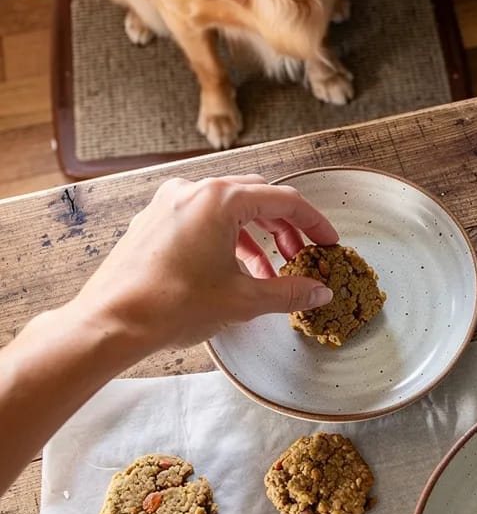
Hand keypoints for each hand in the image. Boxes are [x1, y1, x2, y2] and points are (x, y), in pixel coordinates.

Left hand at [68, 175, 337, 352]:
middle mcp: (193, 191)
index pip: (283, 200)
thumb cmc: (172, 305)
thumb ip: (288, 292)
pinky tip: (234, 271)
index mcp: (219, 199)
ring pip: (227, 209)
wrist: (111, 322)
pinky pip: (201, 220)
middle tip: (302, 257)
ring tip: (270, 273)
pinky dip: (226, 239)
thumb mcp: (242, 300)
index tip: (329, 243)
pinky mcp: (153, 221)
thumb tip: (319, 292)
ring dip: (256, 237)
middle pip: (256, 198)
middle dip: (284, 228)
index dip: (313, 223)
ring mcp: (169, 203)